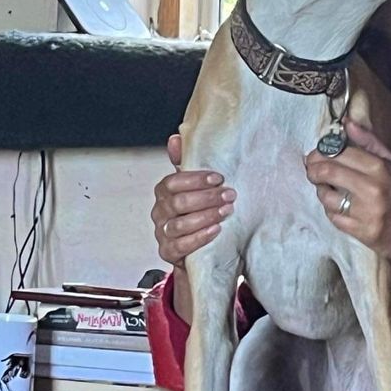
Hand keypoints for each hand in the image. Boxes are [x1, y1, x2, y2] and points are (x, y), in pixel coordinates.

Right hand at [151, 134, 236, 268]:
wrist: (199, 247)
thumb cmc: (197, 211)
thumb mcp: (195, 187)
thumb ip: (187, 163)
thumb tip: (176, 137)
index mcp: (163, 192)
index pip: (172, 182)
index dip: (195, 179)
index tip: (219, 178)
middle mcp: (160, 212)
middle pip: (178, 203)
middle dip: (206, 198)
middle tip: (230, 195)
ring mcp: (162, 233)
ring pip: (180, 224)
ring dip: (206, 216)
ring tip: (227, 211)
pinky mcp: (168, 252)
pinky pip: (181, 246)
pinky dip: (200, 237)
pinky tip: (216, 230)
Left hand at [304, 119, 390, 267]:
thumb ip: (368, 141)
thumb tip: (347, 122)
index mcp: (378, 167)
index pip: (337, 152)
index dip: (319, 153)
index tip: (315, 156)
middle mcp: (371, 187)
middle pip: (327, 171)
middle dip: (313, 170)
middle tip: (312, 171)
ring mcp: (365, 211)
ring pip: (326, 196)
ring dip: (322, 192)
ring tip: (329, 191)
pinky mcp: (360, 231)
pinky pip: (333, 217)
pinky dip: (332, 212)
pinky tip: (341, 209)